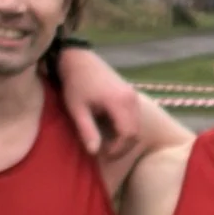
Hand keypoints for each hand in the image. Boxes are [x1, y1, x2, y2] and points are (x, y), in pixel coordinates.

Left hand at [54, 44, 145, 159]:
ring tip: (108, 143)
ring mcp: (133, 95)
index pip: (127, 134)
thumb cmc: (76, 85)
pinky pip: (135, 117)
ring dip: (125, 138)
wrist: (80, 61)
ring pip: (137, 125)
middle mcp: (130, 99)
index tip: (103, 154)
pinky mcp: (131, 94)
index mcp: (119, 102)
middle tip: (107, 153)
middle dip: (123, 146)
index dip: (118, 148)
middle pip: (135, 132)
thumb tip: (94, 152)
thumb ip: (87, 131)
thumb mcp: (77, 110)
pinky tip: (111, 130)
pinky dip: (127, 128)